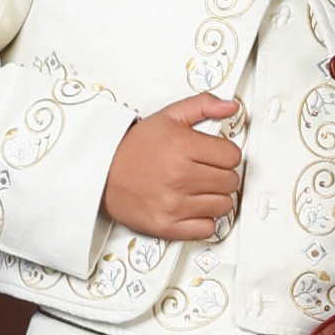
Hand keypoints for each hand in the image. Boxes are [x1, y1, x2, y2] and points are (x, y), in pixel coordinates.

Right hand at [102, 93, 247, 242]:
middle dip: (223, 175)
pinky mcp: (166, 226)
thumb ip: (203, 105)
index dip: (226, 154)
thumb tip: (230, 107)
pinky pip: (207, 229)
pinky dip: (204, 220)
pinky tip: (194, 208)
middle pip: (230, 182)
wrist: (102, 174)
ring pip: (223, 206)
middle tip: (208, 172)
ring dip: (217, 198)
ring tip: (201, 190)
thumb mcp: (168, 116)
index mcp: (183, 146)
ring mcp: (173, 204)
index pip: (232, 156)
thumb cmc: (134, 148)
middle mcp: (179, 177)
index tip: (216, 156)